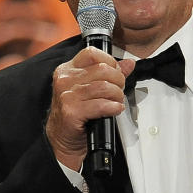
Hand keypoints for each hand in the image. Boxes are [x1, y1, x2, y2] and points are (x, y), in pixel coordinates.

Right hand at [45, 47, 134, 170]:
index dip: (110, 61)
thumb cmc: (76, 113)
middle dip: (118, 81)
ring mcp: (67, 95)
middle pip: (103, 69)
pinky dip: (113, 107)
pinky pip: (101, 105)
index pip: (92, 53)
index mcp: (67, 70)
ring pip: (104, 86)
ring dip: (117, 95)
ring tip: (117, 101)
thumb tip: (129, 64)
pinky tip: (114, 110)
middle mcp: (65, 80)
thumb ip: (110, 74)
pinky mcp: (71, 111)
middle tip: (119, 91)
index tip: (115, 73)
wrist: (63, 139)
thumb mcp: (91, 89)